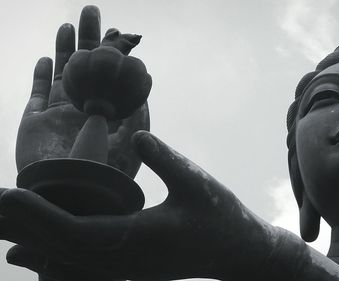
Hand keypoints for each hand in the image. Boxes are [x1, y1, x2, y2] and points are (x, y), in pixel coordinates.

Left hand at [2, 131, 278, 279]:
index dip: (39, 213)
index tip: (7, 195)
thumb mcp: (198, 183)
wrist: (237, 252)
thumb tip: (135, 132)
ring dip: (29, 243)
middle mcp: (126, 261)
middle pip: (61, 248)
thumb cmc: (222, 216)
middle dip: (22, 227)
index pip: (77, 229)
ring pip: (66, 262)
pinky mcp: (128, 270)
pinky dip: (46, 261)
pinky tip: (27, 257)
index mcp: (140, 237)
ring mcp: (126, 270)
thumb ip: (166, 160)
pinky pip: (78, 269)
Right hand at [16, 5, 148, 177]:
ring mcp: (58, 115)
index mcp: (106, 113)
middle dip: (88, 40)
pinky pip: (38, 93)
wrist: (68, 196)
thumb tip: (147, 86)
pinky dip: (41, 75)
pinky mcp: (35, 123)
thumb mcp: (129, 143)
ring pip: (62, 75)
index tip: (117, 33)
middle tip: (92, 12)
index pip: (110, 76)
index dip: (112, 54)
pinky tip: (46, 59)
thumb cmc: (103, 175)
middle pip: (86, 68)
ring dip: (65, 50)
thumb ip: (137, 114)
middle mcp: (84, 110)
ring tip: (68, 26)